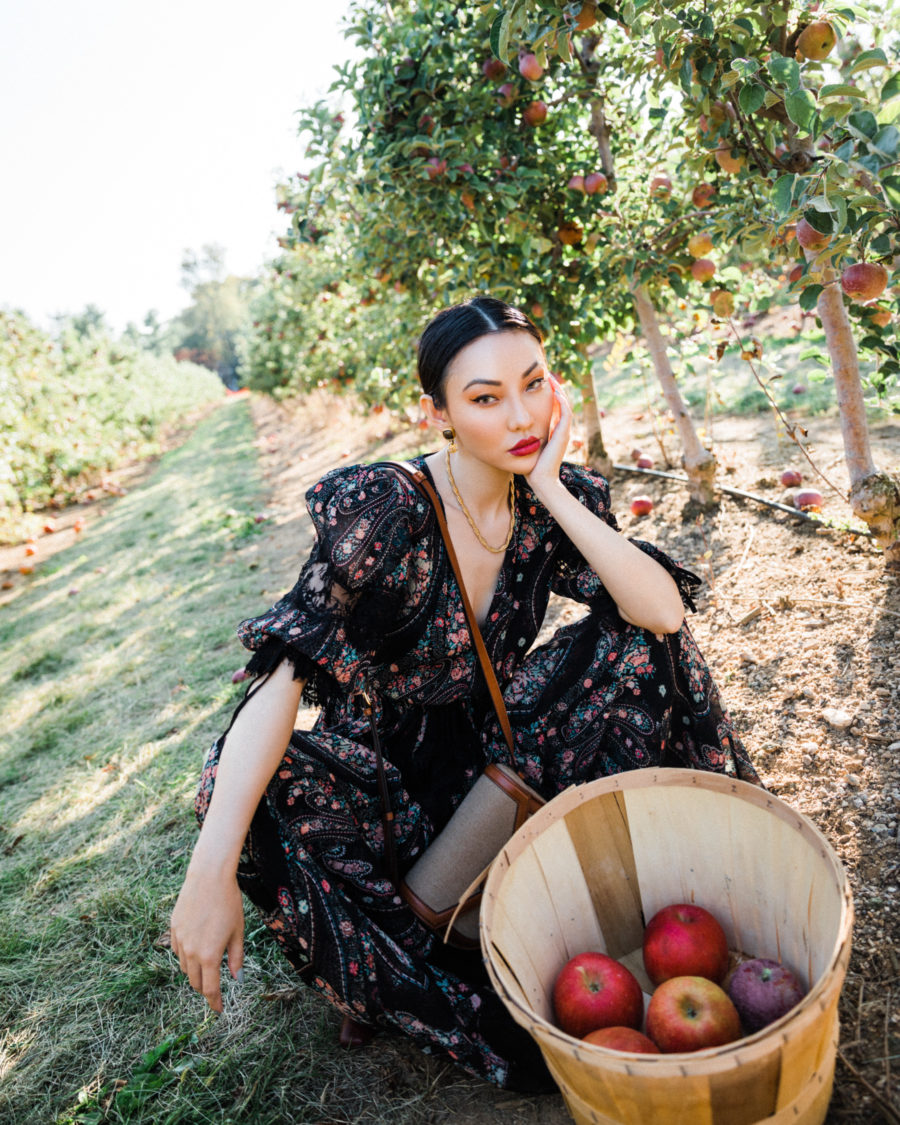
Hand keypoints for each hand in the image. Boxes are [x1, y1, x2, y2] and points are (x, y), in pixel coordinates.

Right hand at [170, 866, 244, 1012]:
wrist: (208, 877)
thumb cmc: (228, 903)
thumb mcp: (238, 931)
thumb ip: (236, 957)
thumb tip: (236, 978)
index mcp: (210, 956)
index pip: (210, 989)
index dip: (214, 1002)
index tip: (219, 1009)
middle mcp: (191, 952)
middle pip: (195, 982)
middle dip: (205, 988)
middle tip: (215, 987)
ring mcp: (180, 941)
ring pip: (184, 968)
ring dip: (195, 973)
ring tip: (207, 966)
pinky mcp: (173, 929)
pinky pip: (177, 952)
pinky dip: (186, 957)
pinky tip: (196, 948)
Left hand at [526, 372, 571, 494]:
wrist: (540, 480)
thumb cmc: (529, 465)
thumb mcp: (523, 444)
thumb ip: (519, 434)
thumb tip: (506, 424)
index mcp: (551, 429)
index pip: (551, 405)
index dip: (544, 392)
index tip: (534, 381)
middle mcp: (559, 428)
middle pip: (559, 401)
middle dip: (551, 387)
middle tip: (544, 373)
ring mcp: (563, 430)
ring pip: (564, 403)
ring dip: (558, 389)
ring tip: (549, 377)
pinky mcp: (563, 434)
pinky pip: (565, 412)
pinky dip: (561, 400)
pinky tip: (553, 390)